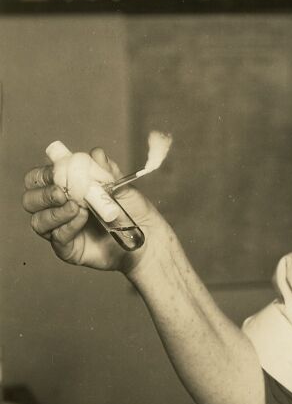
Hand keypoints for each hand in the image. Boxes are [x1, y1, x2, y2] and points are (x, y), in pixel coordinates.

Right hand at [23, 147, 159, 274]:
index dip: (42, 175)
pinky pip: (57, 238)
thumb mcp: (121, 185)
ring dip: (54, 212)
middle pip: (30, 200)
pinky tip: (81, 218)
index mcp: (64, 188)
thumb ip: (106, 170)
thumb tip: (96, 154)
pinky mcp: (68, 249)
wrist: (148, 236)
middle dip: (43, 194)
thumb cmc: (132, 209)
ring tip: (77, 207)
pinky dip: (67, 226)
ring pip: (38, 221)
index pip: (37, 179)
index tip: (57, 173)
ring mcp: (60, 229)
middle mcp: (57, 208)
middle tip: (62, 192)